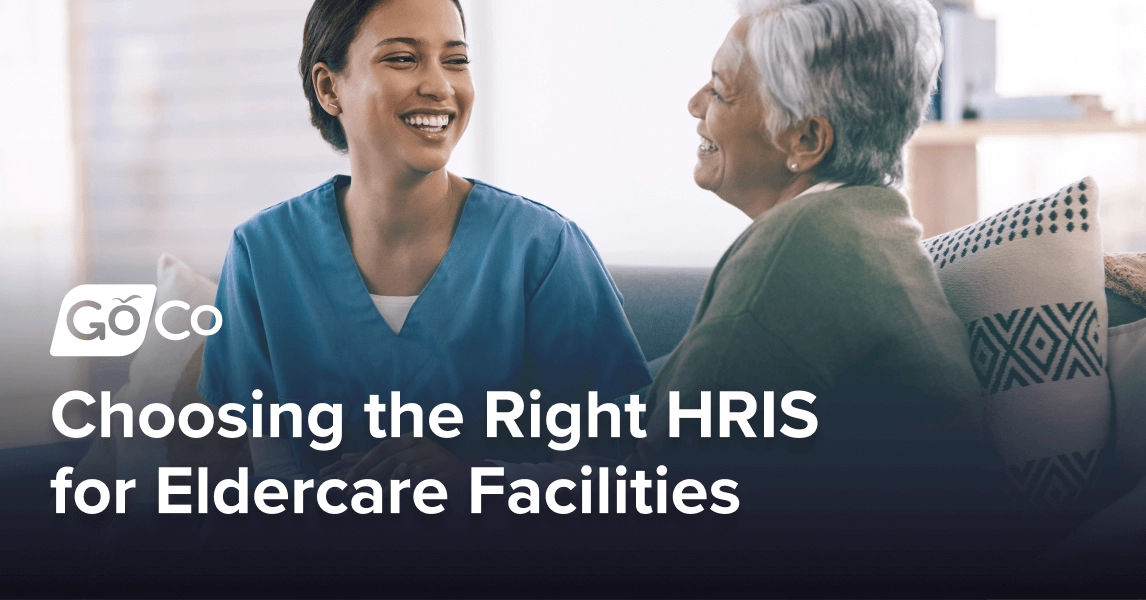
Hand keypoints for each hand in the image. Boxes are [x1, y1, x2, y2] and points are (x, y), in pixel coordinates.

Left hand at [319, 434, 473, 484]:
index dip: (362, 462)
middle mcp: (422, 443)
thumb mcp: (403, 458)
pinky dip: (408, 488)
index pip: (381, 448)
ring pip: (405, 468)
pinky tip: (397, 497)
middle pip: (390, 456)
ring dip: (385, 484)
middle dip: (368, 474)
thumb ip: (376, 459)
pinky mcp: (446, 470)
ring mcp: (435, 455)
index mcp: (410, 438)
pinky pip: (423, 479)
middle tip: (352, 490)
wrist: (466, 474)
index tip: (345, 479)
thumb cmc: (429, 467)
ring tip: (370, 497)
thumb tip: (343, 457)